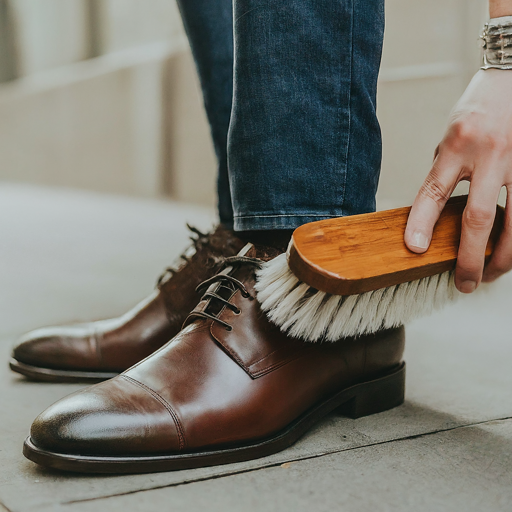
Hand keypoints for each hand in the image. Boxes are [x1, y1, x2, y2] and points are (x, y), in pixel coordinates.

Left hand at [405, 69, 511, 292]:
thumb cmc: (481, 105)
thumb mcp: (451, 134)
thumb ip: (446, 170)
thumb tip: (437, 210)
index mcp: (457, 144)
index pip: (433, 191)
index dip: (421, 224)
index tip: (415, 250)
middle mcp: (490, 153)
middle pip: (477, 217)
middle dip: (469, 257)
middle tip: (465, 282)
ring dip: (505, 256)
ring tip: (493, 274)